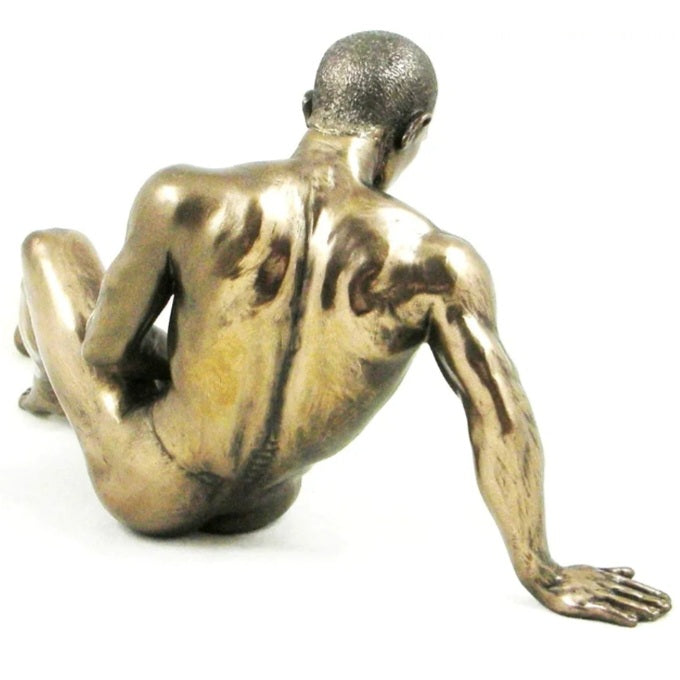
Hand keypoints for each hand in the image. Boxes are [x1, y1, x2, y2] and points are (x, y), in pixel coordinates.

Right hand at [528, 564, 670, 625]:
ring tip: (656, 614)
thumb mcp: (592, 569)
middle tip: (668, 607)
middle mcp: (602, 585)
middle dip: (650, 601)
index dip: (649, 592)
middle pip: (630, 594)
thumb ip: (612, 571)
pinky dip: (619, 615)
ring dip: (640, 608)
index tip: (665, 599)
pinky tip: (632, 621)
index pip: (632, 586)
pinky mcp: (583, 605)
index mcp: (605, 578)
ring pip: (621, 602)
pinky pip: (605, 611)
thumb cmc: (567, 574)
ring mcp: (593, 594)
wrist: (543, 576)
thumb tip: (632, 571)